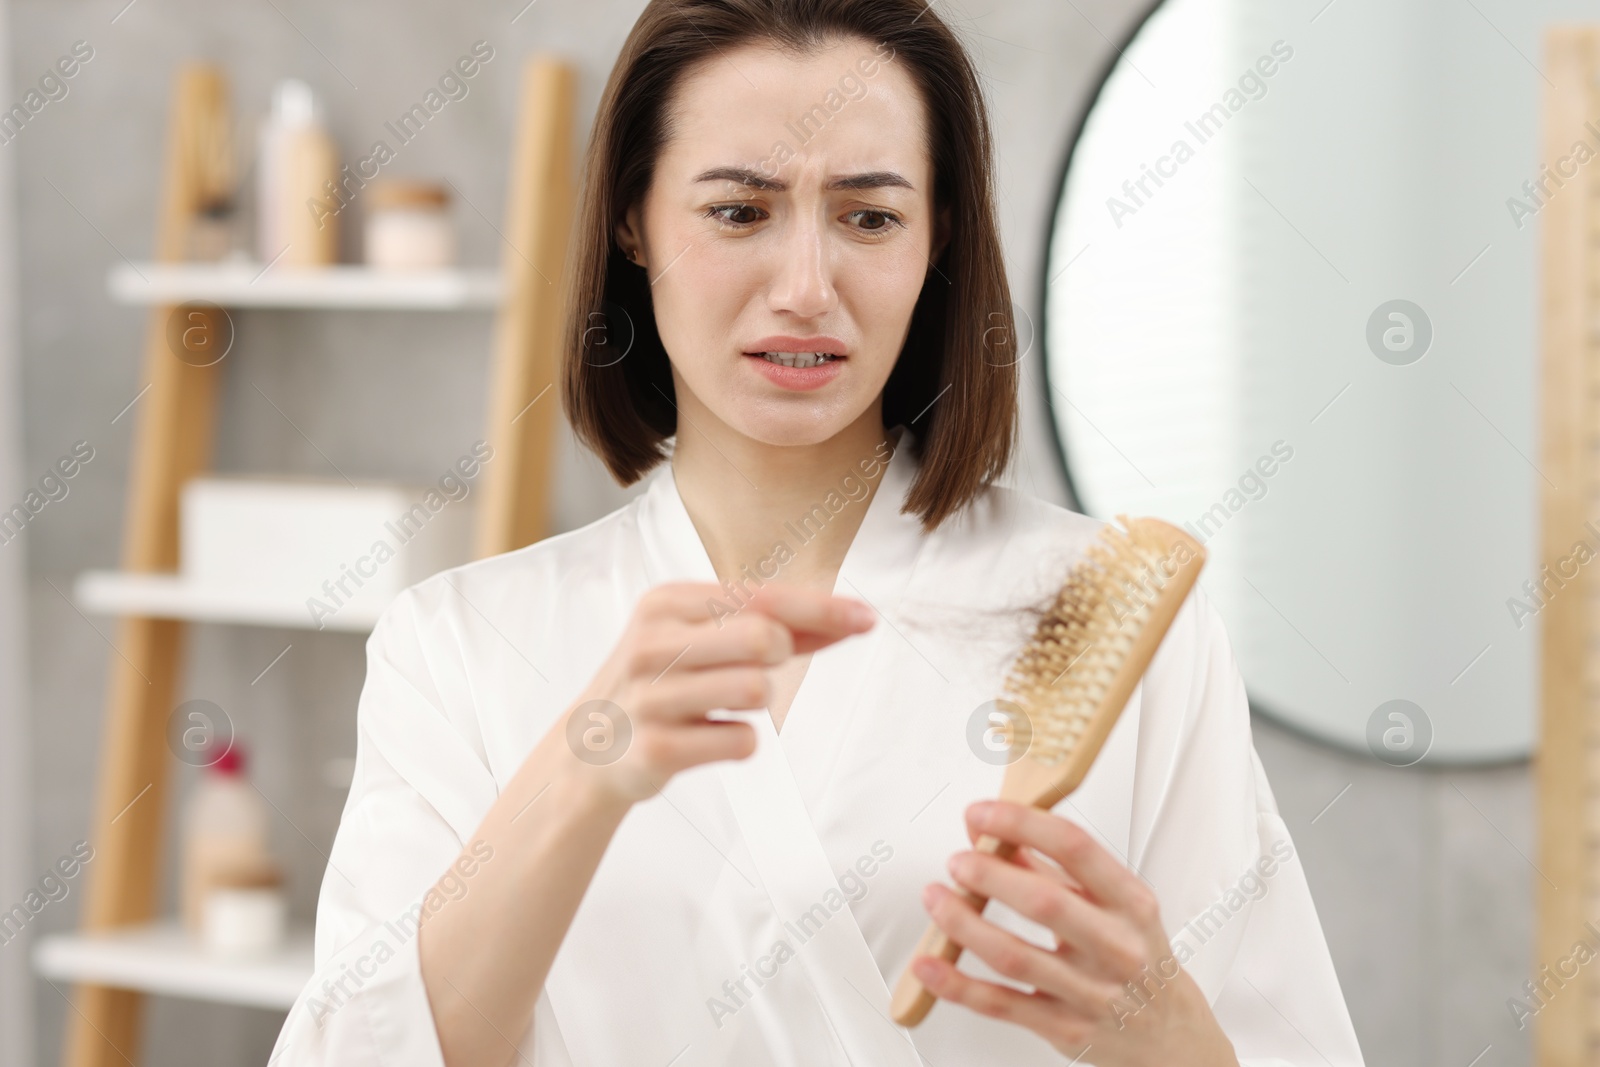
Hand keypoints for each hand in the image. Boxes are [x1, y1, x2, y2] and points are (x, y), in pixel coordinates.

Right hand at [557, 581, 874, 805]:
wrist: (589, 750)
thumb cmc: (661, 683)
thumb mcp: (700, 638)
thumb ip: (772, 626)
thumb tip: (850, 618)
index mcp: (665, 603)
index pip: (761, 596)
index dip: (821, 608)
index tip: (867, 619)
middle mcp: (652, 643)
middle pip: (762, 637)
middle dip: (778, 655)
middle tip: (753, 669)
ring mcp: (651, 697)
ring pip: (756, 689)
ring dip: (754, 703)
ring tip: (716, 707)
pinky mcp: (657, 750)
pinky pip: (743, 742)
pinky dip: (738, 743)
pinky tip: (704, 738)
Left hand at [911, 800, 1238, 1066]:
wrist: (1172, 1037)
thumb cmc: (1139, 959)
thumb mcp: (1116, 907)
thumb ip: (1055, 871)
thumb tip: (996, 835)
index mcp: (1131, 904)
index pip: (1076, 848)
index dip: (1022, 824)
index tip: (983, 813)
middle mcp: (1116, 947)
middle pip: (1044, 903)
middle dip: (989, 875)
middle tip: (957, 861)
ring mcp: (1091, 993)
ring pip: (1014, 956)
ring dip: (963, 924)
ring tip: (936, 899)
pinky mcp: (1065, 1029)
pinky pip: (1001, 1006)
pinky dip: (958, 984)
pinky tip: (930, 964)